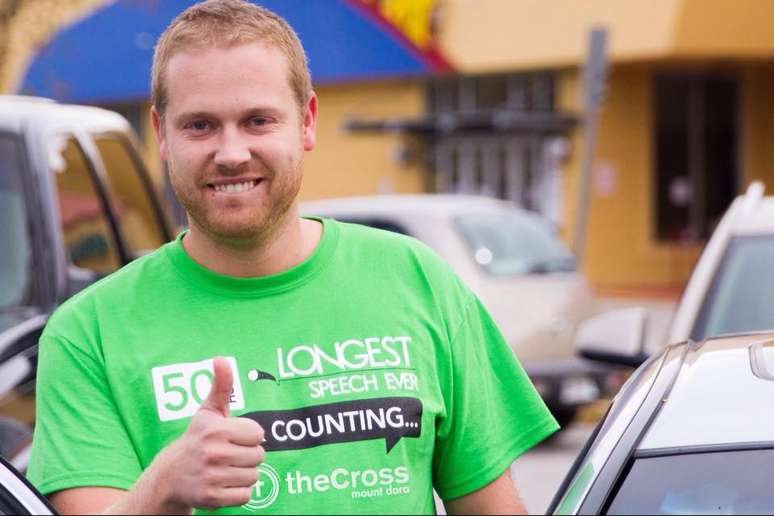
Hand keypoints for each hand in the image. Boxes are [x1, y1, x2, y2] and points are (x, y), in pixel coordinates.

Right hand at [151, 357, 264, 511]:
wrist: (171, 475)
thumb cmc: (198, 439)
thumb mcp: (208, 411)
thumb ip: (221, 386)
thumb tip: (221, 359)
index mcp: (216, 430)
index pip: (258, 435)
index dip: (248, 436)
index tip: (232, 437)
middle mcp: (214, 453)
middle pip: (259, 456)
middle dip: (247, 456)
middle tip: (228, 454)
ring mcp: (212, 477)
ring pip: (254, 476)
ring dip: (243, 474)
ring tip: (225, 468)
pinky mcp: (212, 498)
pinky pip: (246, 496)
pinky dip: (238, 492)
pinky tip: (223, 483)